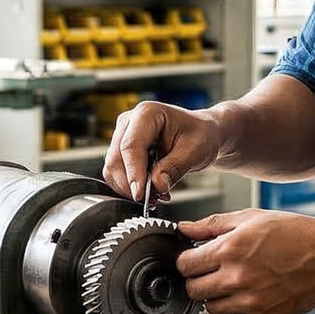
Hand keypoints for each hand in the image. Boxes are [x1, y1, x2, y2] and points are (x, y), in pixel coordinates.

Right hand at [103, 101, 224, 206]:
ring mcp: (122, 136)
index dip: (133, 173)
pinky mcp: (121, 150)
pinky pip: (117, 174)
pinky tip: (151, 190)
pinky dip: (131, 187)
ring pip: (113, 170)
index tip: (140, 195)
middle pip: (116, 160)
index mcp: (147, 113)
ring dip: (131, 188)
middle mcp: (129, 122)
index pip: (131, 146)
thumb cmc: (200, 135)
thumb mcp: (195, 151)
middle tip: (156, 200)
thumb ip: (174, 168)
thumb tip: (156, 186)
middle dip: (132, 185)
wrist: (201, 134)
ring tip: (158, 195)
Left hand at [175, 209, 314, 313]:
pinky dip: (237, 308)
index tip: (196, 257)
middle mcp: (235, 279)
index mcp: (229, 250)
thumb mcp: (252, 218)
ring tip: (237, 279)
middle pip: (193, 290)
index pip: (184, 265)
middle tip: (215, 269)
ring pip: (211, 308)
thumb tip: (183, 228)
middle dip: (198, 279)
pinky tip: (252, 291)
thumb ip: (212, 225)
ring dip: (217, 295)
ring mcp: (249, 302)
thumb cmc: (295, 233)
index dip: (187, 260)